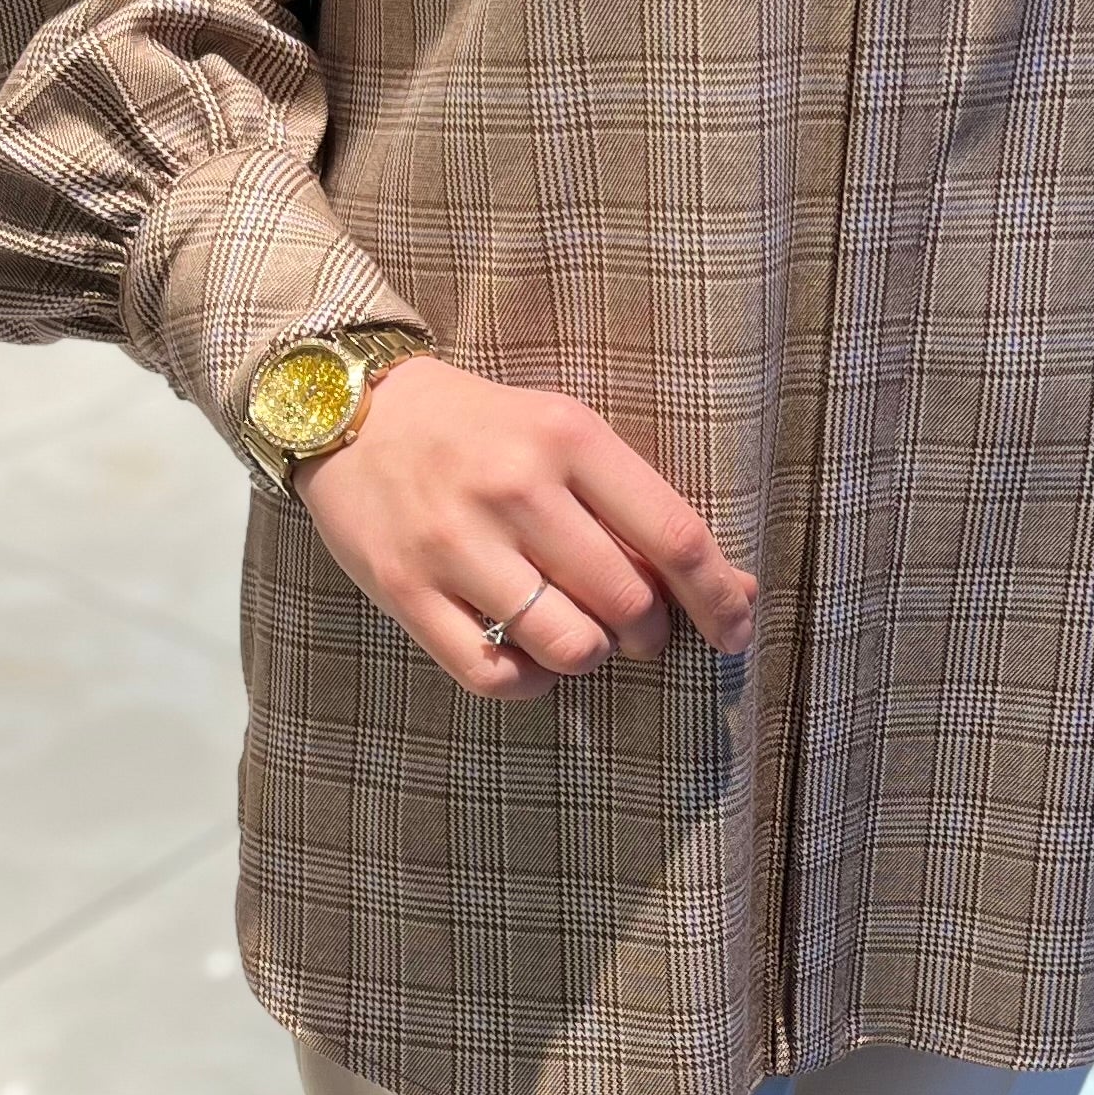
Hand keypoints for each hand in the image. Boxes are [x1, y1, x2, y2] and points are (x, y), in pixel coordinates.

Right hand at [292, 353, 756, 703]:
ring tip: (581, 636)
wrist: (354, 412)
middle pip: (628, 603)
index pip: (674, 536)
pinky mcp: (406, 590)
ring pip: (570, 647)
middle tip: (639, 628)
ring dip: (591, 657)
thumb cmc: (484, 432)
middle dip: (652, 634)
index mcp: (568, 437)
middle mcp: (515, 489)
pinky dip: (529, 682)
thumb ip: (643, 507)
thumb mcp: (566, 436)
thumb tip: (740, 592)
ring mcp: (455, 543)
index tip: (737, 628)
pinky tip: (529, 656)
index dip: (719, 597)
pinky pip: (495, 676)